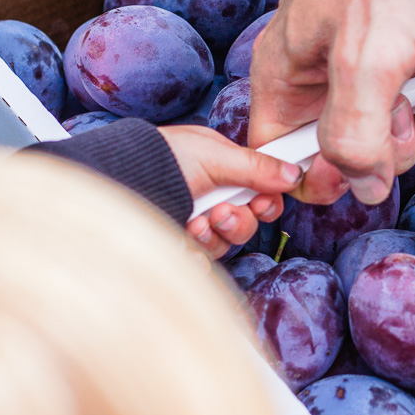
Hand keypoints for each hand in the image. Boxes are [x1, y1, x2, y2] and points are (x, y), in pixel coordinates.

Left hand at [158, 124, 301, 260]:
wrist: (119, 181)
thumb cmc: (159, 158)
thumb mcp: (213, 154)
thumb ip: (257, 166)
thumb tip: (295, 174)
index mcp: (222, 170)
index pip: (260, 193)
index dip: (265, 203)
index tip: (261, 204)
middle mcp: (211, 197)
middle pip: (246, 223)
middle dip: (236, 221)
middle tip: (219, 213)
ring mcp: (194, 222)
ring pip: (225, 244)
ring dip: (212, 236)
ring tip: (193, 223)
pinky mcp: (178, 243)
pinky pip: (200, 260)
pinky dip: (194, 254)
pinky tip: (182, 240)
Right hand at [248, 0, 414, 204]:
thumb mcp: (365, 64)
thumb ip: (355, 136)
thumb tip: (362, 188)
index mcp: (285, 76)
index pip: (283, 156)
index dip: (322, 176)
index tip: (361, 173)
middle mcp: (317, 76)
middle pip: (347, 151)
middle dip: (391, 146)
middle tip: (409, 115)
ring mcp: (362, 67)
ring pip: (393, 132)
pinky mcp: (402, 55)